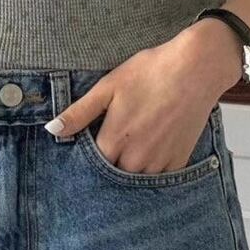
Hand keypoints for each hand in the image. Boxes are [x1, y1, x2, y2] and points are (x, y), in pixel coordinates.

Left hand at [42, 19, 242, 174]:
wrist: (197, 69)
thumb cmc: (151, 72)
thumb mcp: (109, 87)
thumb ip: (79, 113)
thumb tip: (52, 130)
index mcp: (115, 141)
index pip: (92, 165)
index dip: (89, 157)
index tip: (92, 144)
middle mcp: (136, 159)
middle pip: (113, 176)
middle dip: (110, 164)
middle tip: (115, 142)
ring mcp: (160, 163)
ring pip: (136, 180)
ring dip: (131, 169)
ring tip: (133, 146)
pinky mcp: (179, 161)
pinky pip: (160, 178)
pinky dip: (152, 170)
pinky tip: (152, 150)